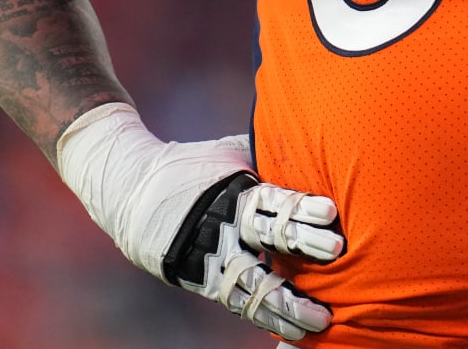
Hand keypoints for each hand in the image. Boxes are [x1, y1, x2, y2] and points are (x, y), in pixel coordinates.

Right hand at [55, 103, 344, 341]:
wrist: (130, 190)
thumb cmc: (194, 165)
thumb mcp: (229, 152)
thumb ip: (267, 155)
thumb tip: (316, 137)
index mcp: (233, 190)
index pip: (270, 199)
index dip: (299, 207)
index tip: (329, 212)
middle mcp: (223, 226)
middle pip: (266, 239)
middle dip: (302, 246)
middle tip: (336, 252)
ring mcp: (210, 257)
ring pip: (253, 284)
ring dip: (288, 302)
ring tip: (321, 317)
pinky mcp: (200, 280)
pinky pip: (237, 303)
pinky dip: (265, 317)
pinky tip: (295, 331)